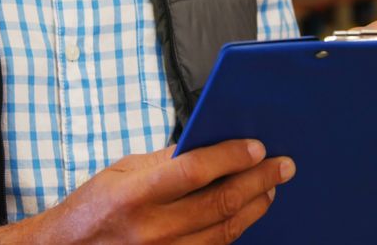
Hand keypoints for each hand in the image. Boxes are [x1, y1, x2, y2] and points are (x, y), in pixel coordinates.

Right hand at [35, 140, 295, 243]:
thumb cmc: (92, 207)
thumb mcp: (120, 171)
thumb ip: (165, 159)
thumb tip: (209, 144)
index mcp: (133, 195)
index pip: (193, 170)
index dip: (230, 156)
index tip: (257, 146)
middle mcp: (150, 230)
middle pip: (218, 203)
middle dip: (258, 181)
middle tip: (284, 166)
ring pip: (223, 232)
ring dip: (254, 208)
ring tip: (271, 188)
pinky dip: (234, 231)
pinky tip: (247, 214)